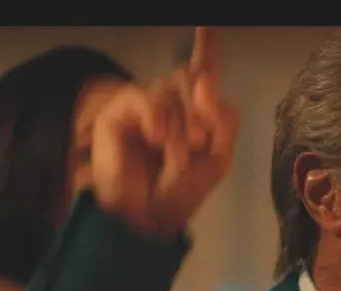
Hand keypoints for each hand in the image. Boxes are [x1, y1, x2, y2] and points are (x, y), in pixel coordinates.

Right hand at [91, 27, 238, 238]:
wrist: (150, 218)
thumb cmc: (181, 192)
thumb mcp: (217, 159)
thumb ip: (223, 121)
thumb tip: (207, 82)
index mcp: (194, 114)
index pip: (202, 73)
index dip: (207, 46)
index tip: (210, 22)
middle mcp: (168, 104)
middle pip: (191, 78)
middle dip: (202, 111)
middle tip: (199, 143)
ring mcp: (142, 108)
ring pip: (170, 92)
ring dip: (181, 127)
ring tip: (177, 158)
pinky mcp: (118, 115)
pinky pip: (143, 97)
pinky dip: (157, 118)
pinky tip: (157, 139)